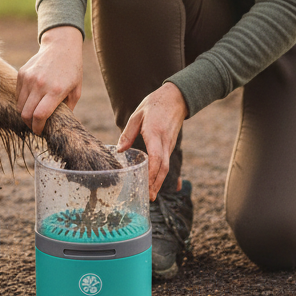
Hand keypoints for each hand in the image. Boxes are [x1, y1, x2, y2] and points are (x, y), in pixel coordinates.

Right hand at [16, 26, 82, 135]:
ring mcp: (29, 78)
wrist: (61, 46)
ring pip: (20, 106)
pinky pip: (18, 94)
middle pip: (26, 114)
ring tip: (33, 115)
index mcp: (55, 90)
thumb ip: (67, 109)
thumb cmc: (72, 70)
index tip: (40, 132)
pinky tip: (32, 100)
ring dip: (25, 114)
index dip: (38, 128)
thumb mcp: (76, 91)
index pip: (40, 116)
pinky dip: (22, 101)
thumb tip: (59, 125)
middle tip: (35, 127)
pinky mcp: (22, 73)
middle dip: (30, 125)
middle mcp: (40, 84)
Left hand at [117, 82, 187, 199]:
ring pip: (166, 166)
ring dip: (159, 181)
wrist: (176, 98)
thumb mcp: (137, 114)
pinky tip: (154, 181)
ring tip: (151, 194)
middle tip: (149, 197)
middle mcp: (164, 141)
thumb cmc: (154, 104)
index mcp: (155, 133)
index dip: (152, 172)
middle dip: (156, 184)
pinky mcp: (170, 145)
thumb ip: (128, 133)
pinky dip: (161, 174)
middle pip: (163, 167)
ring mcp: (169, 144)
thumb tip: (119, 150)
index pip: (156, 157)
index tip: (147, 184)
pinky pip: (166, 162)